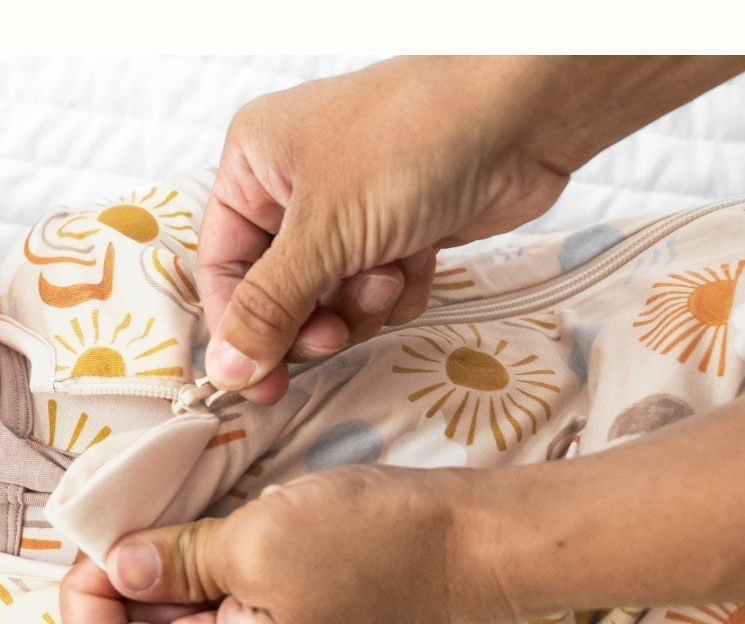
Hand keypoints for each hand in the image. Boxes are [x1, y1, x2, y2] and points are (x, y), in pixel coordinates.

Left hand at [59, 465, 497, 623]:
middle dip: (108, 600)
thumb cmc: (369, 543)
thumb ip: (170, 560)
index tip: (104, 537)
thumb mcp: (254, 538)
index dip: (84, 601)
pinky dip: (181, 586)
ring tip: (158, 529)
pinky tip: (192, 541)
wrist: (463, 544)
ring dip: (145, 590)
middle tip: (124, 530)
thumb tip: (112, 565)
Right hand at [197, 57, 577, 400]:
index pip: (223, 268)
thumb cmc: (411, 143)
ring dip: (362, 304)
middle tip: (333, 333)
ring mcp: (353, 211)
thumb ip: (270, 308)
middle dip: (312, 318)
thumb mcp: (323, 230)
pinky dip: (402, 289)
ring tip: (390, 272)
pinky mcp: (402, 232)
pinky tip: (422, 257)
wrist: (521, 118)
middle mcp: (296, 186)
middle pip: (278, 294)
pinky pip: (381, 294)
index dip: (239, 330)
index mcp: (254, 164)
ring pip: (333, 302)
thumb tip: (225, 370)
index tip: (261, 384)